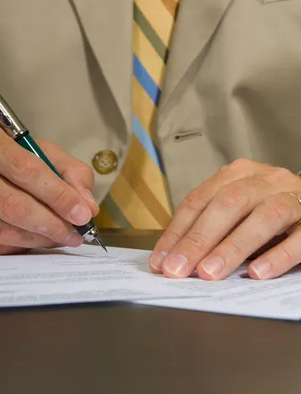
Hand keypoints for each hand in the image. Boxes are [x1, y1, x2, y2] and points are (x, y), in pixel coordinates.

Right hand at [0, 117, 98, 253]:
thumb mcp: (34, 151)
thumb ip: (67, 171)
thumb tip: (87, 205)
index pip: (24, 167)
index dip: (57, 194)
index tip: (81, 213)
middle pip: (10, 203)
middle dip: (50, 223)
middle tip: (73, 234)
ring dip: (35, 239)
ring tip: (56, 238)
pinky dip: (13, 248)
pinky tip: (28, 241)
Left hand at [150, 159, 300, 279]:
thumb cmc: (273, 213)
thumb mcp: (240, 211)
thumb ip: (214, 226)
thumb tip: (176, 258)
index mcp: (240, 174)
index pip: (200, 199)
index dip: (178, 231)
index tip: (161, 261)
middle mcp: (267, 179)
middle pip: (228, 204)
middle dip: (199, 238)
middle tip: (178, 269)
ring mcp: (295, 196)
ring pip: (264, 216)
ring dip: (233, 246)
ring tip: (210, 272)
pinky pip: (300, 237)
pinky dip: (278, 255)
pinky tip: (258, 273)